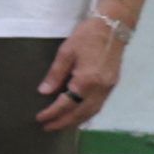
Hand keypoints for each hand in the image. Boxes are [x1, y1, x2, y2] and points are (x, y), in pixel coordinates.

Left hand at [38, 15, 123, 131]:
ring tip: (60, 125)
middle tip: (47, 128)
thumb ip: (55, 74)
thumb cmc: (87, 36)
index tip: (40, 119)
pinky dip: (86, 113)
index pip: (67, 104)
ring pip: (92, 112)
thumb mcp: (66, 52)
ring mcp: (108, 87)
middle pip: (80, 113)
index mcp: (87, 80)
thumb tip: (44, 92)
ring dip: (76, 121)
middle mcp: (100, 88)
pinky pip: (98, 105)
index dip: (53, 113)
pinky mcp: (112, 84)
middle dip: (64, 122)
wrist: (114, 26)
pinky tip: (77, 115)